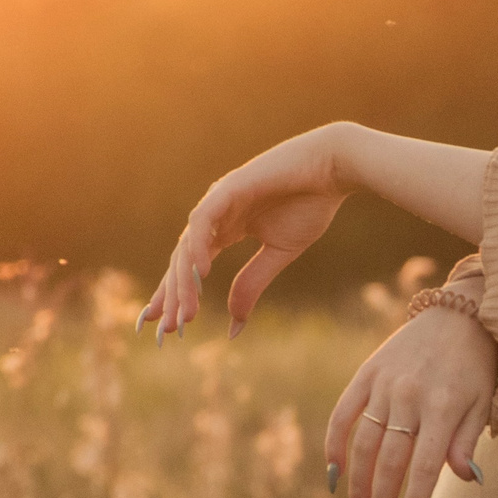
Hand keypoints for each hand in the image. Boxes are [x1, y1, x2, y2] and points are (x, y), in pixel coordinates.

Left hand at [142, 124, 356, 342]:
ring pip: (189, 246)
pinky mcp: (229, 188)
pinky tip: (199, 273)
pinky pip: (204, 221)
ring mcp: (219, 200)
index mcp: (226, 229)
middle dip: (172, 296)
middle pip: (182, 261)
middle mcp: (215, 216)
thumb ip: (252, 283)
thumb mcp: (279, 254)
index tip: (165, 325)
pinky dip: (199, 247)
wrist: (332, 169)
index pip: (192, 266)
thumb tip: (233, 324)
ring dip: (184, 282)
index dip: (177, 294)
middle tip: (165, 329)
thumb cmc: (310, 205)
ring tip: (184, 314)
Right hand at [325, 294, 497, 497]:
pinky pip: (343, 414)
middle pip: (388, 462)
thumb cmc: (478, 367)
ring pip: (363, 445)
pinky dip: (334, 445)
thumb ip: (467, 442)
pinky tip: (333, 477)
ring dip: (356, 486)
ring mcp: (384, 385)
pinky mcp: (366, 373)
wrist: (462, 312)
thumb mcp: (484, 403)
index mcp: (443, 409)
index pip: (424, 469)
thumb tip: (466, 480)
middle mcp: (410, 397)